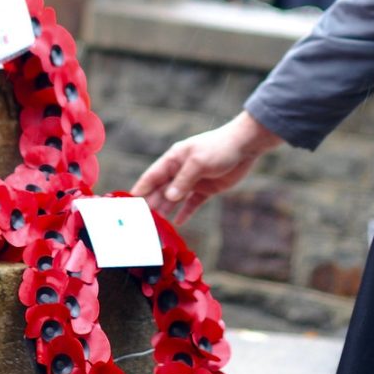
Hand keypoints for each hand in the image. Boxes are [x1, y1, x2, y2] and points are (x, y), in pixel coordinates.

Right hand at [131, 111, 282, 223]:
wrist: (245, 146)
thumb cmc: (219, 148)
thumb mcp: (199, 162)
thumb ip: (183, 180)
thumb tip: (169, 198)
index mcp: (173, 160)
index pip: (152, 177)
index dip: (140, 190)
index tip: (128, 205)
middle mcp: (180, 171)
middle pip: (161, 191)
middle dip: (151, 205)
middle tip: (141, 222)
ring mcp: (193, 181)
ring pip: (175, 199)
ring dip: (166, 211)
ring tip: (156, 227)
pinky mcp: (206, 189)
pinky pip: (192, 203)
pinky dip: (185, 212)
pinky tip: (178, 223)